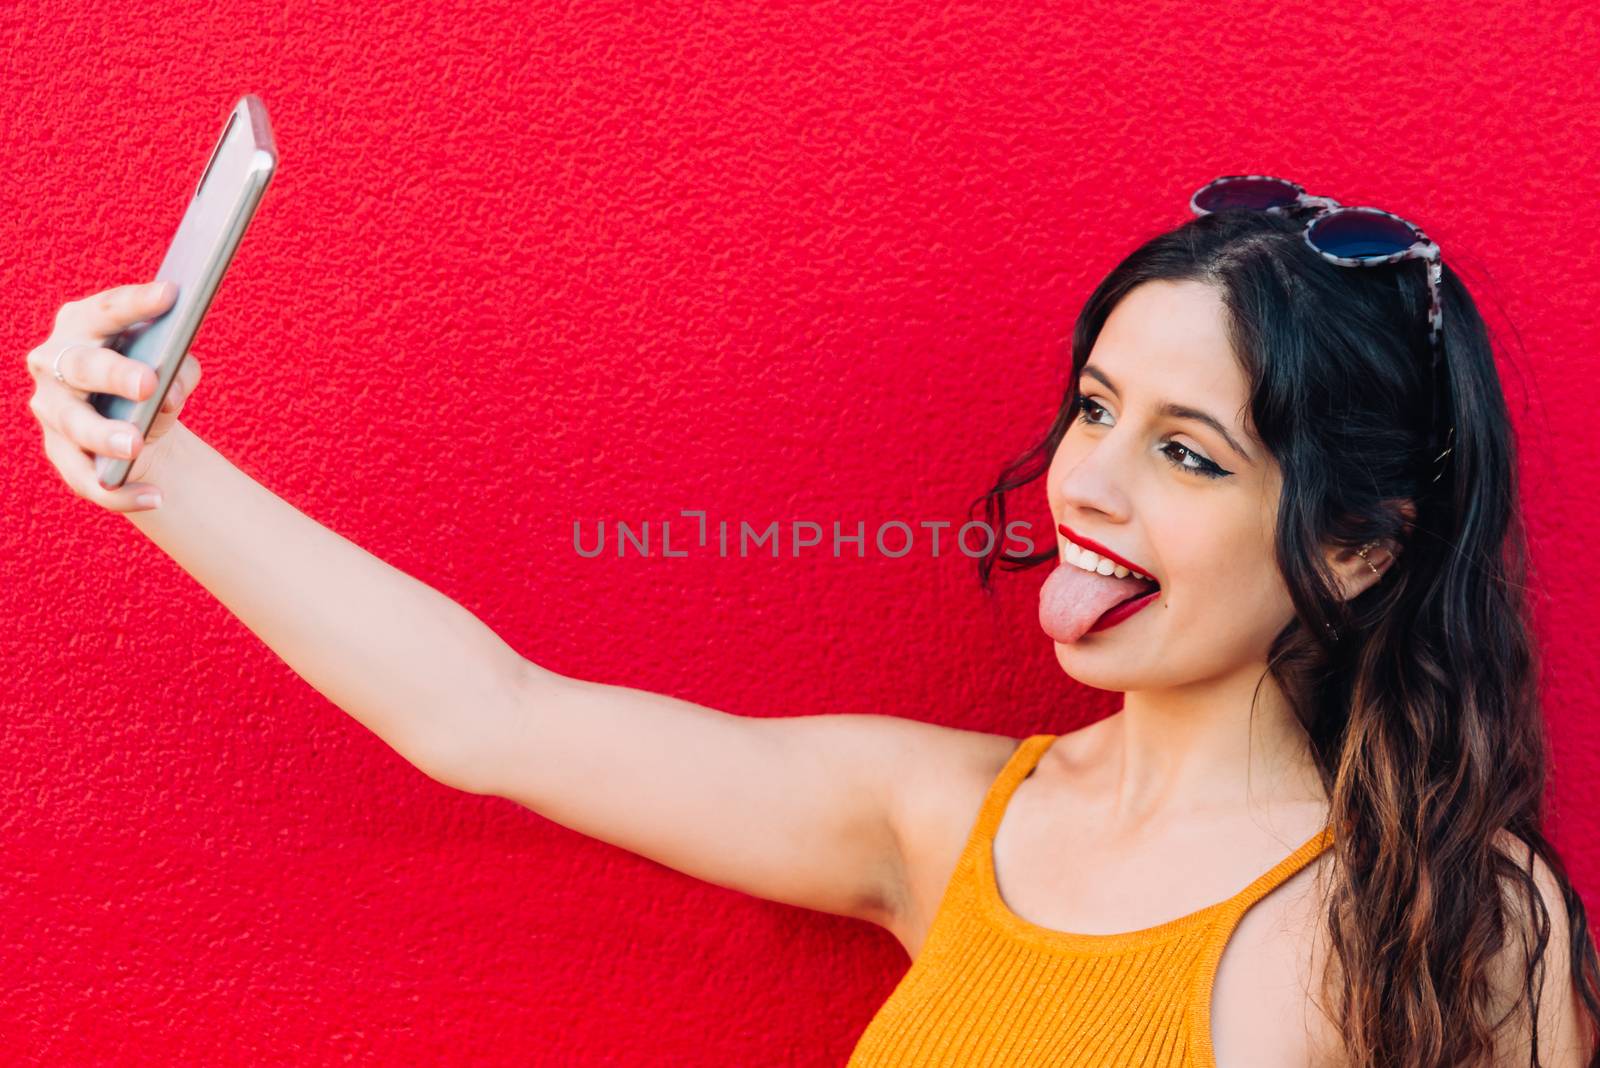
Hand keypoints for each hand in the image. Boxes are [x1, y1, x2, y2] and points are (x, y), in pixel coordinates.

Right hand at [26, 281, 203, 511]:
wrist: (138, 426)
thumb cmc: (151, 380)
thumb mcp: (170, 369)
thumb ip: (178, 370)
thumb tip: (168, 389)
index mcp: (81, 326)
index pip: (107, 311)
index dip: (137, 304)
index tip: (172, 295)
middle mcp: (54, 363)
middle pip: (82, 366)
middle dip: (114, 374)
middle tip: (148, 383)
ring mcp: (52, 410)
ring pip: (75, 424)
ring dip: (105, 435)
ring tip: (135, 446)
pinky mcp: (61, 454)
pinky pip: (88, 479)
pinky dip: (122, 491)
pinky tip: (155, 497)